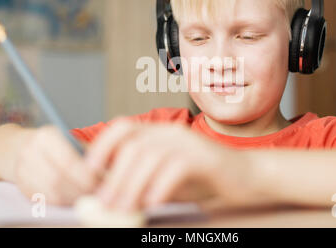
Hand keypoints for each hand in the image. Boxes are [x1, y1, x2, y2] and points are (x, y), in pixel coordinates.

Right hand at [13, 126, 99, 205]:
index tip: (99, 181)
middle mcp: (30, 151)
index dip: (85, 174)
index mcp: (46, 136)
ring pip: (51, 192)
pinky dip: (62, 201)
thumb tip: (109, 171)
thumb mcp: (68, 139)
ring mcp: (22, 170)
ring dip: (73, 197)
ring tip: (87, 195)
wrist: (16, 147)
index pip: (68, 160)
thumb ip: (86, 152)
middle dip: (80, 189)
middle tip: (97, 192)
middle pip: (59, 179)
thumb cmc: (54, 143)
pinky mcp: (21, 186)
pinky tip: (73, 197)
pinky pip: (44, 199)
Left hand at [84, 119, 257, 210]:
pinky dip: (159, 187)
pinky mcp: (204, 156)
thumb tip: (107, 192)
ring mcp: (188, 142)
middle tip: (106, 202)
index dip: (102, 145)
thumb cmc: (202, 179)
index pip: (122, 126)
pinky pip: (175, 168)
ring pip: (150, 156)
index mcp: (159, 133)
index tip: (89, 170)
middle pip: (133, 145)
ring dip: (132, 185)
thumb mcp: (164, 176)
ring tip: (125, 208)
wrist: (246, 177)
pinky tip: (154, 203)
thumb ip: (141, 178)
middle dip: (115, 175)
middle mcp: (171, 132)